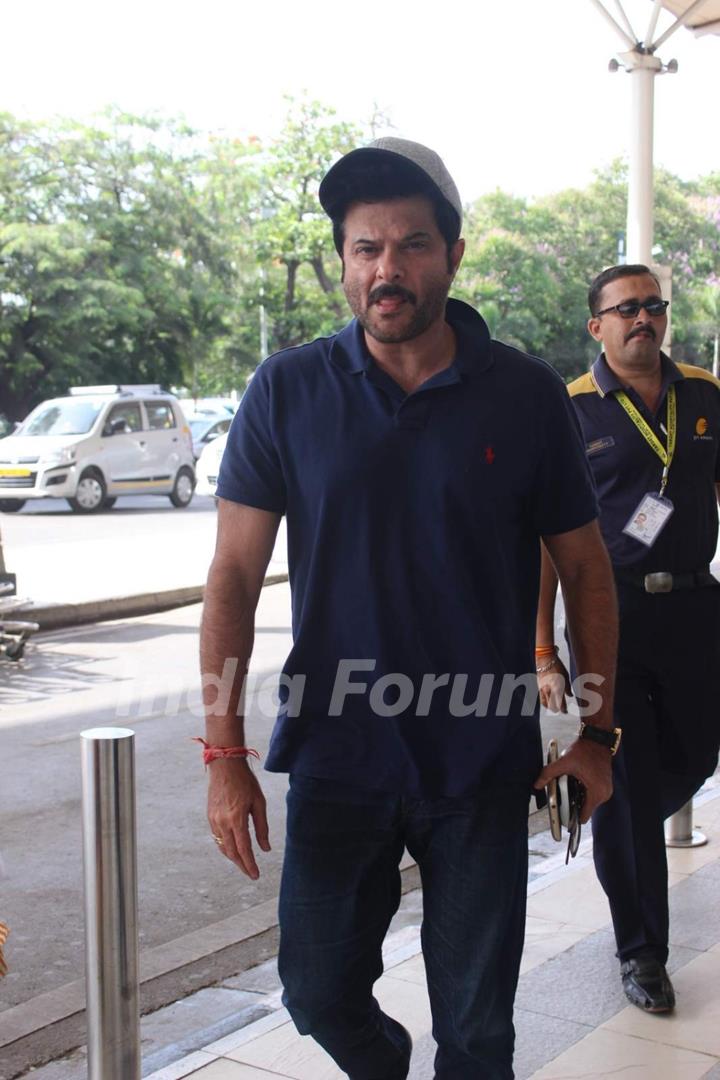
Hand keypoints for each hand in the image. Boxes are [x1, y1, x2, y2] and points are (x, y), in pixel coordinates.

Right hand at [207, 758, 270, 878]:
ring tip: (244, 863)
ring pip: (223, 847)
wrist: (225, 765)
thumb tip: (265, 848)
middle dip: (242, 865)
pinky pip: (217, 838)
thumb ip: (262, 827)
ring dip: (233, 857)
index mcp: (236, 819)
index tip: (256, 875)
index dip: (250, 865)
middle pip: (232, 852)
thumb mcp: (259, 803)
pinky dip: (225, 847)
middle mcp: (222, 822)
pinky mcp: (210, 816)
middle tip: (251, 873)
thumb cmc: (245, 782)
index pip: (244, 849)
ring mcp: (214, 820)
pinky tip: (233, 848)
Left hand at [533, 737, 612, 822]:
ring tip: (570, 785)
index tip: (561, 817)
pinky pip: (591, 795)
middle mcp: (604, 794)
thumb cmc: (584, 750)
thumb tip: (536, 785)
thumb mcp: (564, 762)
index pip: (583, 817)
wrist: (597, 739)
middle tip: (563, 793)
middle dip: (573, 804)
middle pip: (584, 809)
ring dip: (578, 796)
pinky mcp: (605, 785)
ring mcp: (606, 790)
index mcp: (596, 793)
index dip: (571, 818)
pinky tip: (576, 781)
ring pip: (587, 802)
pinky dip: (583, 791)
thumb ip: (548, 773)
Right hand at [537, 655, 571, 713]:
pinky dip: (544, 701)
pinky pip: (541, 697)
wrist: (545, 658)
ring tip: (552, 707)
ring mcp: (542, 689)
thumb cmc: (556, 665)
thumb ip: (567, 688)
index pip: (561, 704)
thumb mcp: (566, 676)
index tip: (565, 712)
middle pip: (552, 706)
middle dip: (556, 709)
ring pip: (545, 703)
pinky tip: (546, 700)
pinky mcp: (538, 686)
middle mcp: (549, 690)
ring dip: (549, 706)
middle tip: (560, 710)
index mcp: (557, 688)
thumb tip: (570, 695)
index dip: (564, 710)